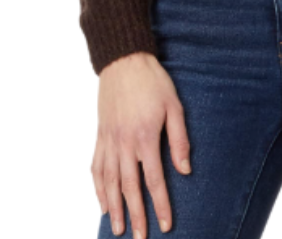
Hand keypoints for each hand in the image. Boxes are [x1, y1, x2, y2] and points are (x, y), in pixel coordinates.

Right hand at [92, 52, 191, 237]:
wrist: (123, 60)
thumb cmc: (153, 81)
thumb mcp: (174, 105)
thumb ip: (179, 139)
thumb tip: (185, 170)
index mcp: (145, 137)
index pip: (154, 180)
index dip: (161, 205)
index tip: (166, 225)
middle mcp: (124, 143)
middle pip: (129, 188)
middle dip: (136, 216)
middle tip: (140, 238)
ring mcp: (109, 140)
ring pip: (109, 182)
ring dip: (113, 208)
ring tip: (117, 230)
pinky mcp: (100, 135)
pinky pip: (96, 167)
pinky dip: (98, 188)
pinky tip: (102, 202)